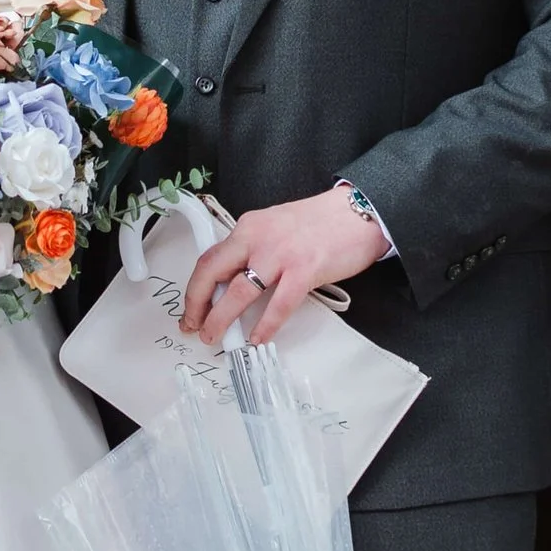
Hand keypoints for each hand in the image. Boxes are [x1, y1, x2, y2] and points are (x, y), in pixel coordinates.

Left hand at [179, 187, 390, 347]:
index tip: (191, 308)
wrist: (358, 212)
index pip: (210, 258)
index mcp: (250, 227)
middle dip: (196, 304)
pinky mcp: (304, 271)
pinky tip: (257, 338)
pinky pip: (277, 305)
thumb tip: (235, 282)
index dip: (195, 288)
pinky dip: (264, 326)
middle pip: (212, 273)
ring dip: (221, 319)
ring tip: (215, 336)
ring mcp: (280, 255)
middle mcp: (259, 238)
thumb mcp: (275, 227)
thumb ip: (254, 250)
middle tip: (193, 326)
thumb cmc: (322, 222)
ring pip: (238, 292)